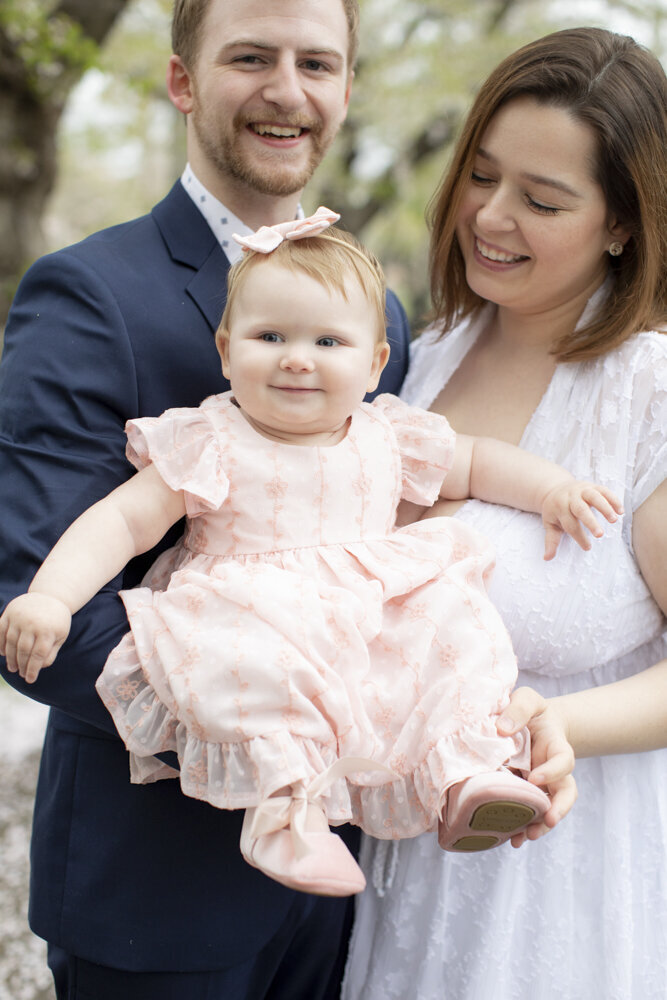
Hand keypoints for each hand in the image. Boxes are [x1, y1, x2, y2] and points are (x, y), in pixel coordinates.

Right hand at [0, 593, 71, 682]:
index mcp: (48, 630)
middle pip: (23, 650)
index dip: (33, 669)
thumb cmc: (57, 620)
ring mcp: (19, 617)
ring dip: (10, 657)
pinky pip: (1, 631)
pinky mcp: (9, 612)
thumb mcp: (60, 636)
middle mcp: (33, 623)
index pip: (38, 655)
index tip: (30, 680)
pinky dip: (0, 643)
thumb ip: (51, 653)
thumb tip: (38, 668)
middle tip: (20, 674)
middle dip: (21, 665)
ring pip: (10, 642)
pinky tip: (3, 653)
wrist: (51, 596)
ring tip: (12, 667)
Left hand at [497, 686, 576, 846]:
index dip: (552, 771)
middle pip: (565, 793)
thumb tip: (501, 728)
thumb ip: (519, 708)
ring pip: (547, 809)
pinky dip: (521, 827)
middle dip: (558, 809)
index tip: (535, 777)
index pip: (564, 760)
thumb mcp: (527, 700)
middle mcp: (552, 770)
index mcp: (556, 747)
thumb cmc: (528, 710)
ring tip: (525, 838)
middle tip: (548, 820)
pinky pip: (527, 813)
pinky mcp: (524, 795)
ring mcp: (540, 786)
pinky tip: (510, 839)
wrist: (527, 723)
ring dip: (540, 825)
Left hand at [542, 481, 622, 559]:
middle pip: (580, 509)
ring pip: (594, 496)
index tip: (587, 547)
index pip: (570, 524)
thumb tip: (547, 558)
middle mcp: (570, 497)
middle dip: (590, 522)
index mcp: (559, 508)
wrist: (556, 488)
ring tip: (614, 520)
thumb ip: (551, 540)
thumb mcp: (550, 524)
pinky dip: (613, 500)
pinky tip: (621, 511)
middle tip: (600, 535)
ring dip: (605, 508)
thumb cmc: (555, 511)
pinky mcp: (592, 486)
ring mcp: (582, 490)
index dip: (579, 536)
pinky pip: (604, 491)